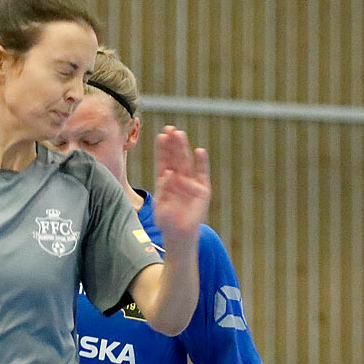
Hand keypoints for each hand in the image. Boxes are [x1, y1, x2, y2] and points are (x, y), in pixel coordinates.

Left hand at [152, 126, 209, 241]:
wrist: (179, 235)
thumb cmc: (167, 221)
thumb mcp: (160, 205)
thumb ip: (163, 190)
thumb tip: (167, 174)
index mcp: (166, 180)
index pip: (164, 161)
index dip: (163, 149)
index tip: (161, 135)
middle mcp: (179, 178)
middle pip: (175, 158)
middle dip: (172, 144)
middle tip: (170, 128)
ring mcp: (191, 183)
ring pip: (187, 162)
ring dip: (183, 148)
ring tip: (180, 134)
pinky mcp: (202, 190)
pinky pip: (202, 174)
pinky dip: (202, 162)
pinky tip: (199, 151)